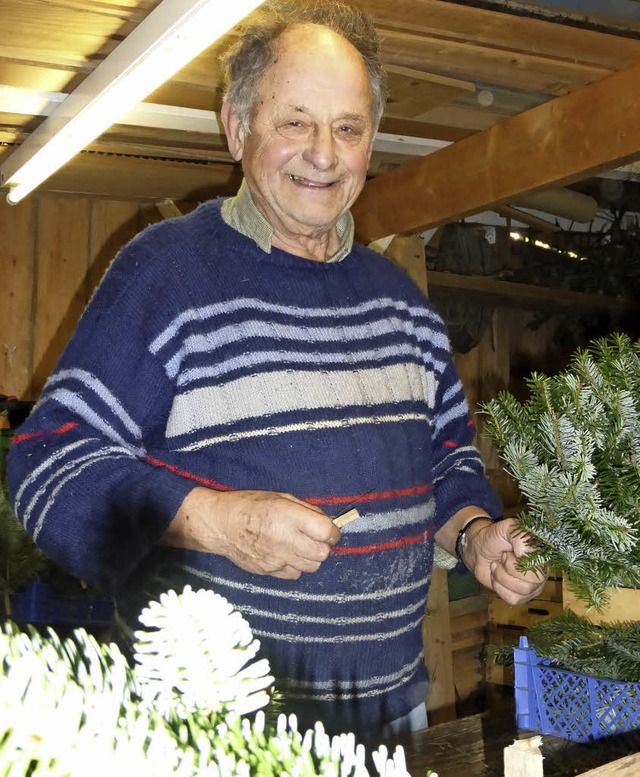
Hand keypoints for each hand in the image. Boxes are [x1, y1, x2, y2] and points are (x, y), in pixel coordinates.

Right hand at [163, 487, 340, 579]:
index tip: (330, 531)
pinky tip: (287, 555)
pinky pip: (295, 575)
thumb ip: (306, 510)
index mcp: (288, 516)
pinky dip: (296, 566)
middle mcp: (284, 539)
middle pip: (322, 553)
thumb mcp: (280, 497)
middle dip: (323, 546)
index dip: (333, 532)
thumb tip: (328, 523)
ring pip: (311, 567)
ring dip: (311, 557)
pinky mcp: (268, 571)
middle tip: (315, 538)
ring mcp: (276, 558)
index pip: (326, 531)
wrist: (220, 524)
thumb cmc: (250, 505)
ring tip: (301, 546)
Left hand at [463, 518, 546, 604]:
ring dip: (502, 577)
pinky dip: (499, 587)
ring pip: (522, 592)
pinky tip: (497, 576)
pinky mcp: (520, 596)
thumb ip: (520, 537)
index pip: (541, 568)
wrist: (478, 550)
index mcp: (542, 555)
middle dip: (510, 569)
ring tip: (497, 565)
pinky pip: (513, 599)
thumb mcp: (507, 528)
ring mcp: (532, 586)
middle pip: (532, 583)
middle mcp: (541, 572)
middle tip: (502, 558)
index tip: (509, 552)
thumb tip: (524, 555)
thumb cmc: (494, 538)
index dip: (520, 562)